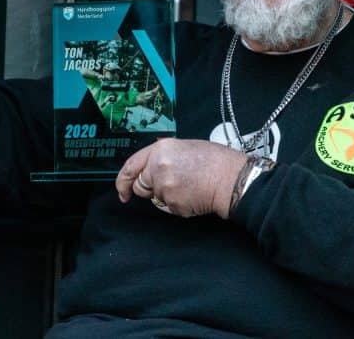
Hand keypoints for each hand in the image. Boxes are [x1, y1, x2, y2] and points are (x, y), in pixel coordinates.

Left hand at [115, 138, 247, 218]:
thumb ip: (162, 155)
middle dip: (150, 188)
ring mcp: (164, 187)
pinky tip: (192, 194)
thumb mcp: (183, 147)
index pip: (131, 166)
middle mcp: (158, 167)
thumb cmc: (213, 160)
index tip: (122, 190)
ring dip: (166, 195)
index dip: (123, 181)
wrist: (230, 178)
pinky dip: (178, 204)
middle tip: (172, 184)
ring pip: (156, 197)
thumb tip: (150, 164)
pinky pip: (169, 207)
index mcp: (159, 150)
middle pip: (141, 185)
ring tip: (188, 185)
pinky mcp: (173, 204)